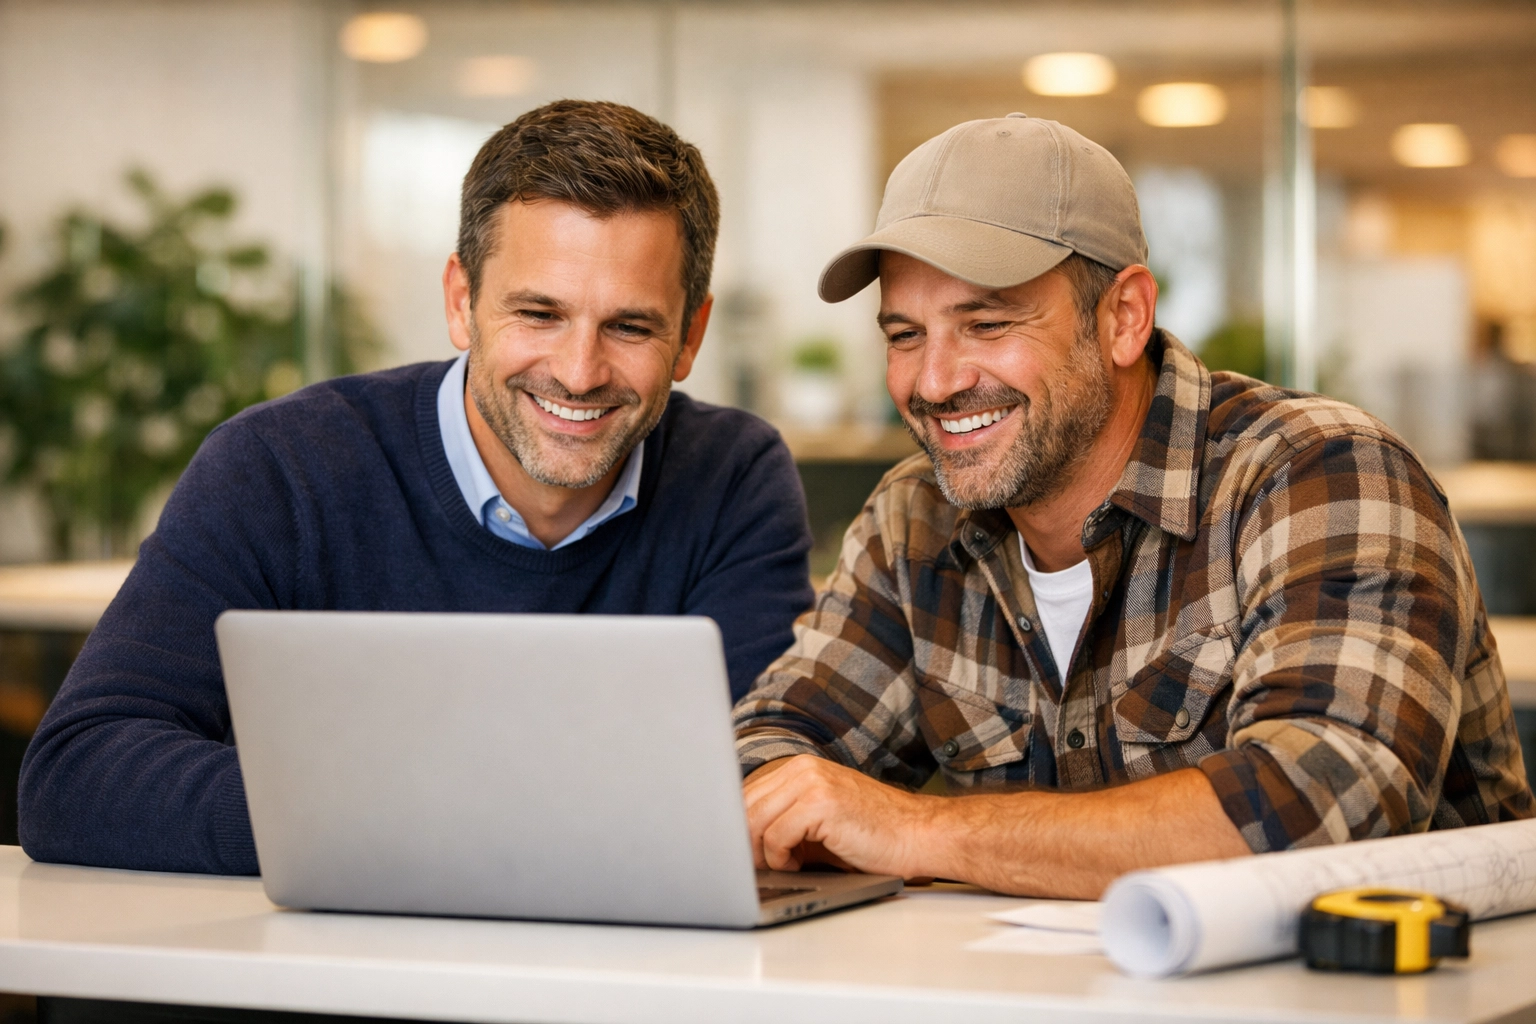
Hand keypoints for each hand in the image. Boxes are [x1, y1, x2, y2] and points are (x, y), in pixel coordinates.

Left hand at [742, 755, 938, 879]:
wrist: (918, 836)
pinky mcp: (821, 803)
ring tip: (784, 866)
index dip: (739, 828)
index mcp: (801, 768)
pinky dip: (779, 858)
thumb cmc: (873, 836)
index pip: (747, 795)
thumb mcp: (819, 822)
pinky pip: (775, 835)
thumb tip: (741, 843)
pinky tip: (798, 864)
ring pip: (754, 821)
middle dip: (744, 843)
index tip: (741, 854)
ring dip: (761, 853)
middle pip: (745, 806)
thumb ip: (783, 820)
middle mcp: (804, 768)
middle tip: (759, 868)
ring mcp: (812, 782)